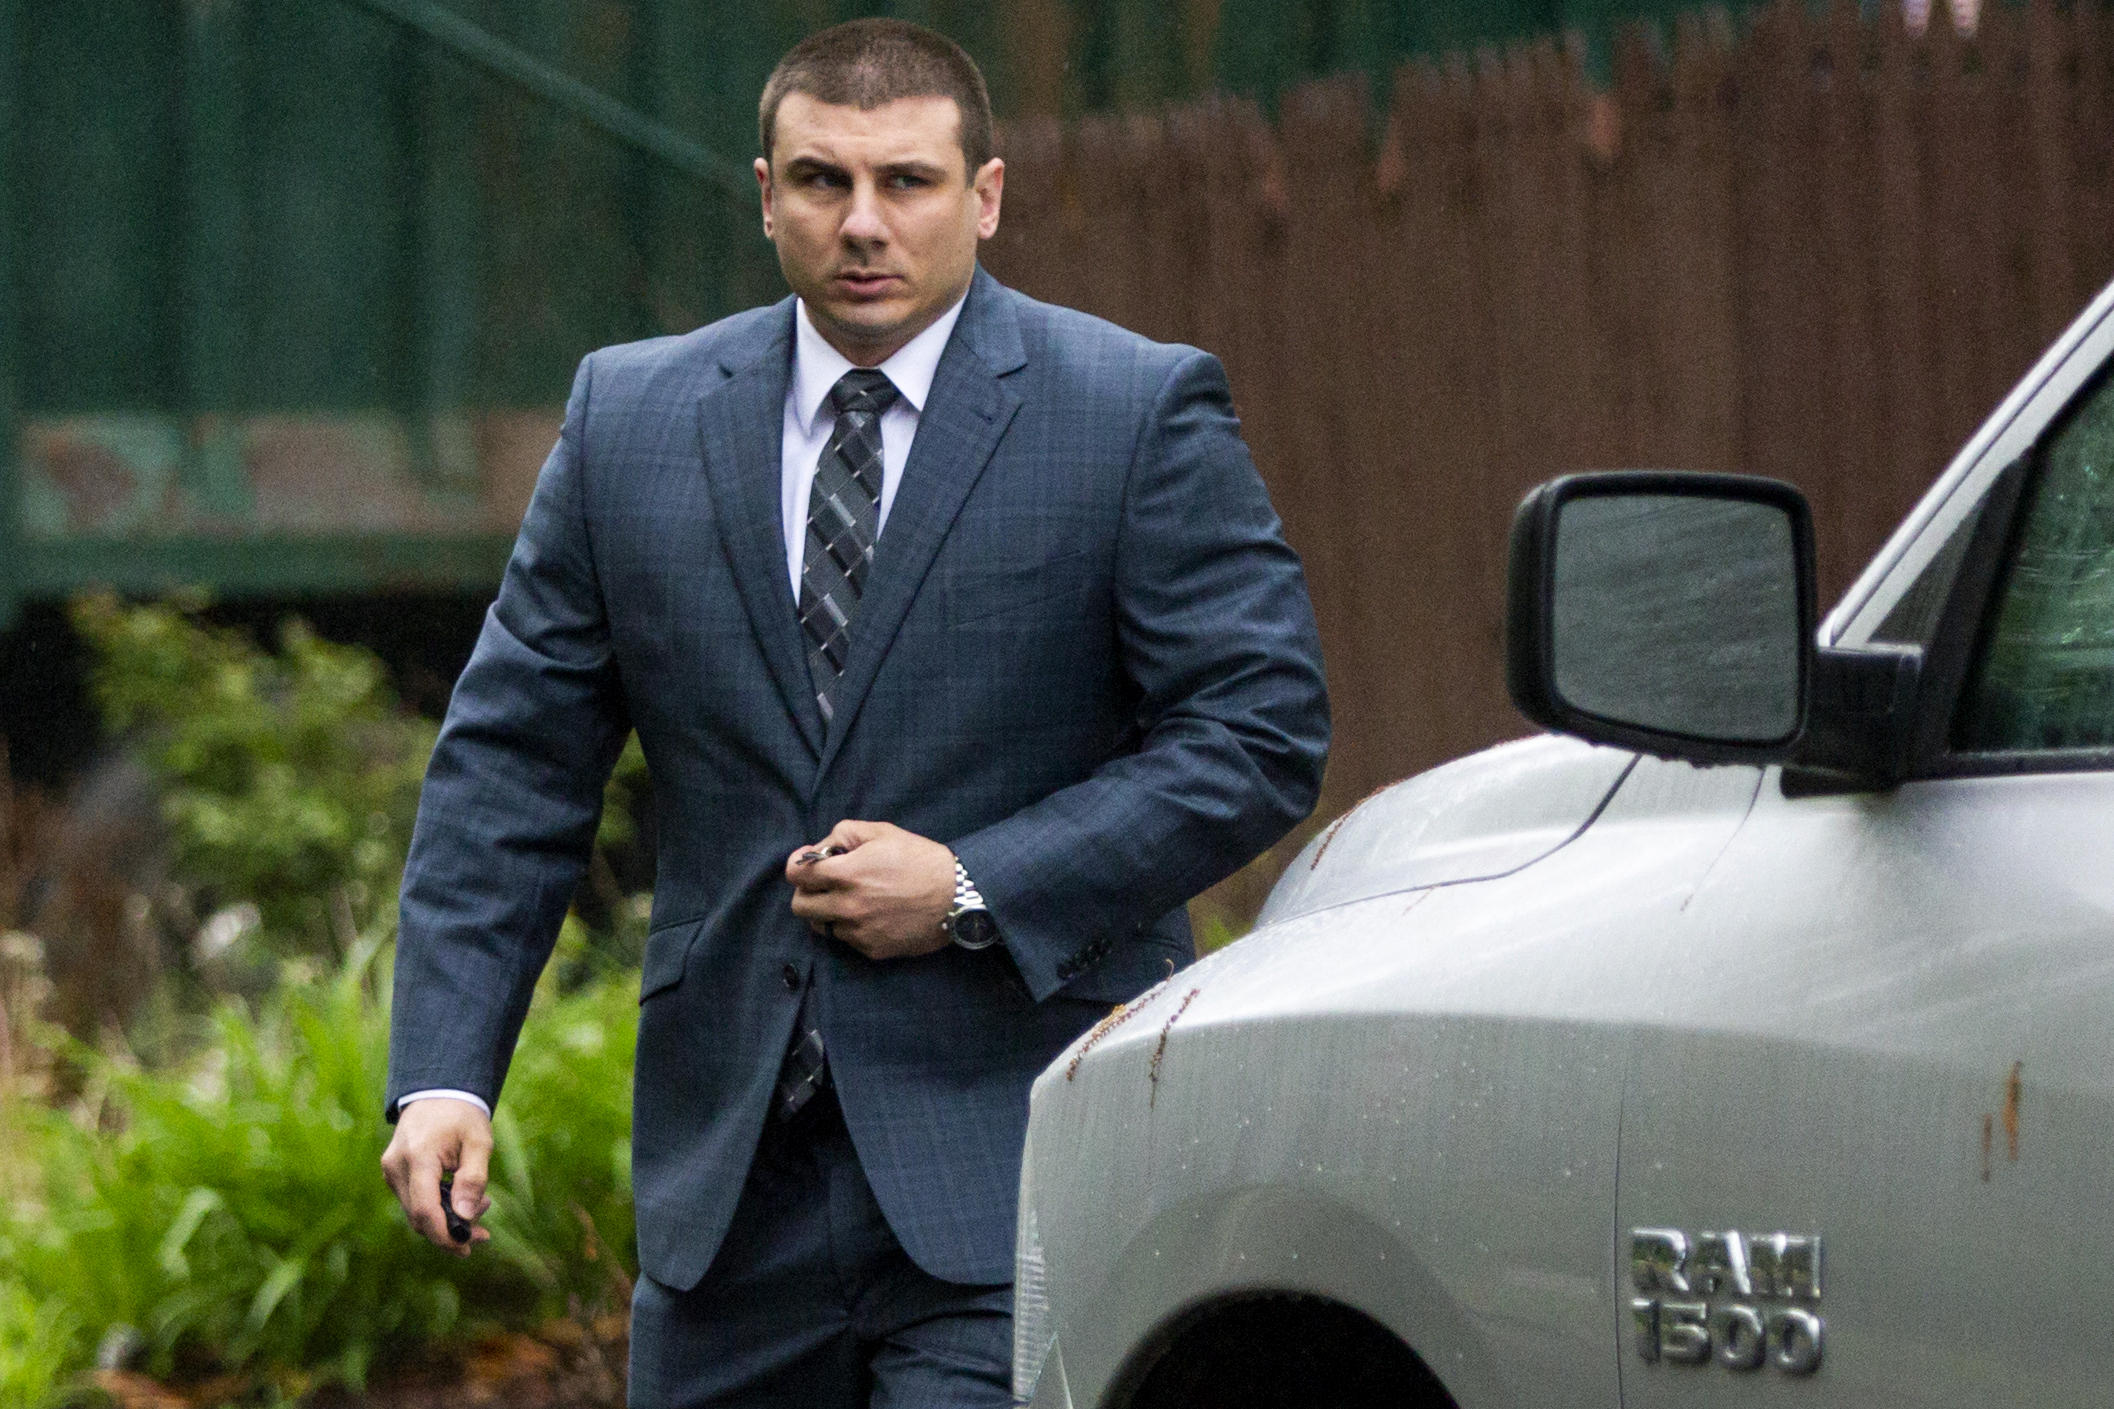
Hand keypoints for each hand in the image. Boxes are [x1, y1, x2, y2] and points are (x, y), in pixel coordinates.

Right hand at [381, 1097, 494, 1255]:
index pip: (424, 1209)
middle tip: (484, 1234)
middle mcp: (397, 1167)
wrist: (437, 1091)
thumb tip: (466, 1216)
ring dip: (446, 1220)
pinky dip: (436, 1207)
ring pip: (415, 1212)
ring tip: (482, 1206)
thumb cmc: (462, 1115)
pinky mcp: (394, 1174)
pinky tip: (461, 1200)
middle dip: (450, 1231)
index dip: (443, 1235)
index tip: (467, 1247)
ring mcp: (391, 1171)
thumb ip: (474, 1178)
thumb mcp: (479, 1141)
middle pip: (419, 1217)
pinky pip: (414, 1200)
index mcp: (418, 1157)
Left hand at [785, 820, 955, 960]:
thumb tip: (820, 849)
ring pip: (820, 927)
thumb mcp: (882, 832)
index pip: (796, 875)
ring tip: (847, 901)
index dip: (797, 866)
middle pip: (799, 906)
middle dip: (806, 892)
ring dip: (826, 913)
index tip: (806, 864)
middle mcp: (847, 905)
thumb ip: (843, 834)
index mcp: (847, 873)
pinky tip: (871, 915)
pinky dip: (851, 927)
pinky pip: (846, 939)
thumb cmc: (920, 859)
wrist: (956, 896)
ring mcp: (859, 931)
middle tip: (823, 885)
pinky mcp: (872, 949)